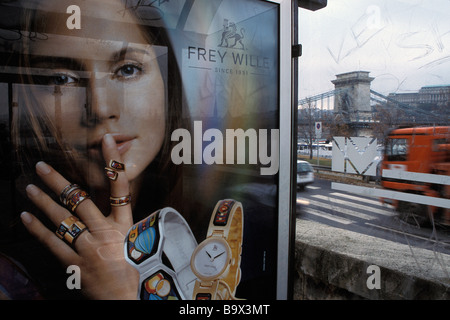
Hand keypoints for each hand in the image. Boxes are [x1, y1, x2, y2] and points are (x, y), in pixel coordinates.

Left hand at [20, 134, 138, 298]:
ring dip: (43, 202)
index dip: (114, 162)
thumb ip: (120, 220)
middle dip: (59, 182)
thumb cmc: (130, 268)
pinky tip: (26, 217)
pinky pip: (52, 243)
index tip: (105, 140)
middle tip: (41, 167)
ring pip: (62, 219)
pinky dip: (37, 229)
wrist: (122, 299)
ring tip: (29, 187)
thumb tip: (112, 199)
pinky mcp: (73, 264)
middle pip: (80, 201)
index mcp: (124, 225)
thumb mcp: (133, 240)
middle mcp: (105, 233)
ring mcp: (88, 249)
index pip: (121, 188)